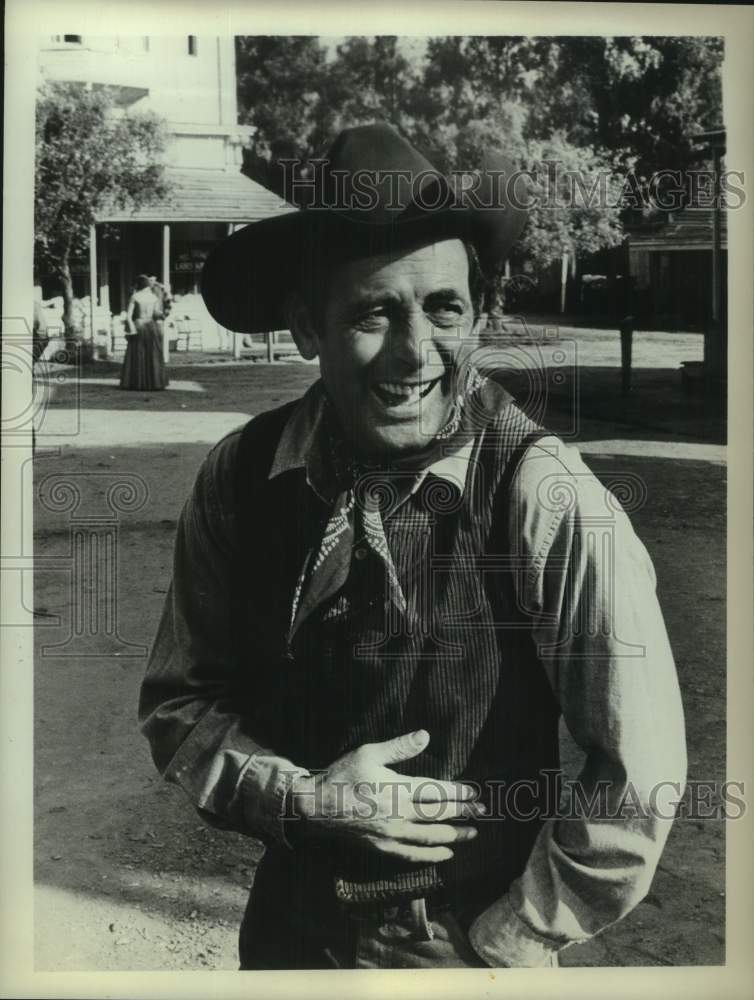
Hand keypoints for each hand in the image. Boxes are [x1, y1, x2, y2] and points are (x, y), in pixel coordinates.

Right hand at [287, 730, 484, 863]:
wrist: (316, 807)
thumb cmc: (343, 776)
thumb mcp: (369, 753)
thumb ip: (399, 747)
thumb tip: (426, 735)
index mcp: (398, 789)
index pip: (437, 791)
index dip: (459, 793)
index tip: (476, 793)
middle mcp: (399, 815)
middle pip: (439, 815)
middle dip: (464, 813)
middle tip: (484, 813)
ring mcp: (392, 834)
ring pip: (431, 838)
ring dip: (455, 836)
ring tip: (473, 834)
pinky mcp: (383, 848)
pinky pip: (413, 855)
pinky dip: (432, 855)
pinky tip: (445, 853)